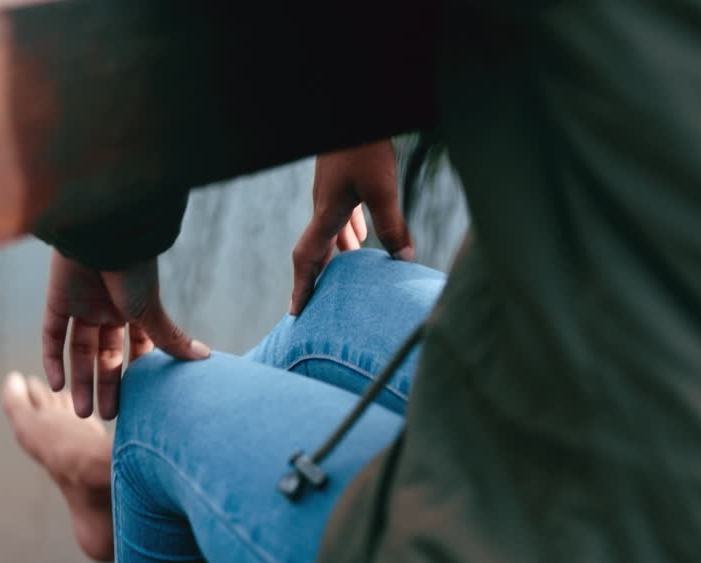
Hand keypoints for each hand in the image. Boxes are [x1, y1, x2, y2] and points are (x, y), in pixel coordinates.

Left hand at [42, 251, 207, 419]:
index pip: (136, 346)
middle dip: (107, 385)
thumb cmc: (133, 269)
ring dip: (80, 381)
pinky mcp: (57, 299)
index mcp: (134, 307)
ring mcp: (81, 304)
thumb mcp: (151, 310)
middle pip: (105, 354)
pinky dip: (53, 360)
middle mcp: (108, 307)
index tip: (136, 402)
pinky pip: (52, 335)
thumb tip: (206, 358)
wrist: (103, 233)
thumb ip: (171, 339)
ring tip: (84, 413)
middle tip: (108, 416)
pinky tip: (57, 386)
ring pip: (79, 350)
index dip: (135, 372)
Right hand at [290, 140, 413, 314]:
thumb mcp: (382, 188)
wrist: (353, 113)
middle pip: (315, 251)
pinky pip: (339, 217)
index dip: (301, 287)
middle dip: (316, 279)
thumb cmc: (365, 148)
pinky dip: (347, 233)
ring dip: (335, 257)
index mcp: (325, 214)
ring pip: (328, 234)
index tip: (296, 312)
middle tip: (318, 305)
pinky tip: (361, 238)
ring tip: (345, 280)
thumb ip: (393, 224)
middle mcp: (322, 208)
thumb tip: (404, 260)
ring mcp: (330, 195)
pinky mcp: (341, 183)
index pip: (307, 258)